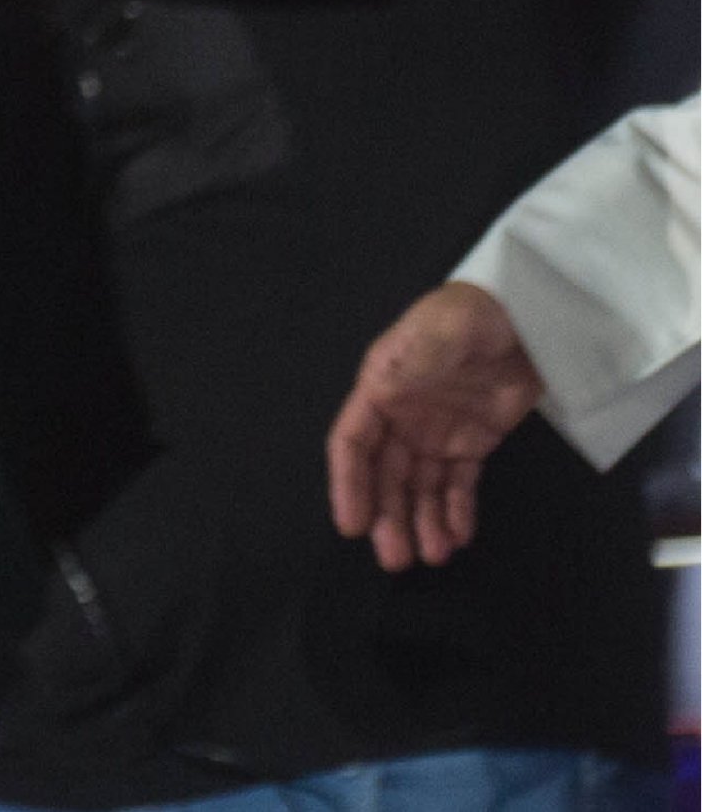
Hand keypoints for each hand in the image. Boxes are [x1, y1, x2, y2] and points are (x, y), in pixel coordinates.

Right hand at [325, 280, 542, 569]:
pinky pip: (457, 483)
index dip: (349, 485)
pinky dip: (454, 511)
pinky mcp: (473, 441)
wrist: (523, 314)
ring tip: (432, 556)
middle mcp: (401, 416)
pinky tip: (457, 537)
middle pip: (386, 475)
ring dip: (421, 521)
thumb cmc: (466, 320)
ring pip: (420, 486)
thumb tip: (381, 399)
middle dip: (388, 516)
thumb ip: (408, 366)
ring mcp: (437, 431)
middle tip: (396, 558)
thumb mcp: (431, 335)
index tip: (353, 525)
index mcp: (380, 390)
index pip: (353, 444)